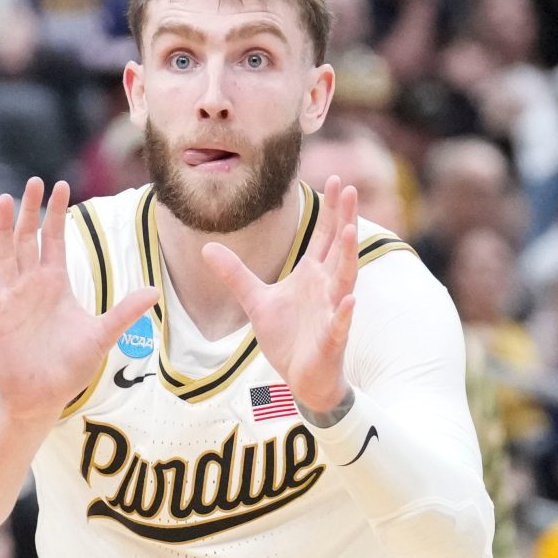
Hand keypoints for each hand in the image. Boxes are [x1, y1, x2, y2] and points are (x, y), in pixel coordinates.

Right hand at [0, 179, 158, 422]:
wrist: (40, 397)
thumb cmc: (68, 366)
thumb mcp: (100, 336)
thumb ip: (123, 312)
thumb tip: (155, 291)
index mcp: (55, 284)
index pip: (54, 240)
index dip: (56, 214)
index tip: (61, 185)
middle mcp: (30, 286)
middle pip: (28, 240)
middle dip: (31, 211)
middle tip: (34, 182)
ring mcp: (10, 300)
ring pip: (5, 256)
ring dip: (4, 229)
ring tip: (5, 201)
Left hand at [201, 177, 359, 411]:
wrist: (300, 377)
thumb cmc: (287, 336)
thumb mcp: (254, 300)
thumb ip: (234, 273)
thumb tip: (206, 248)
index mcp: (311, 275)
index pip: (323, 237)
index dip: (329, 211)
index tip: (333, 180)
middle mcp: (326, 288)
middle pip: (337, 249)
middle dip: (343, 221)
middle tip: (348, 189)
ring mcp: (331, 312)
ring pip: (343, 280)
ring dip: (348, 257)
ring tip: (351, 232)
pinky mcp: (331, 339)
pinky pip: (339, 324)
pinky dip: (343, 312)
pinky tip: (348, 299)